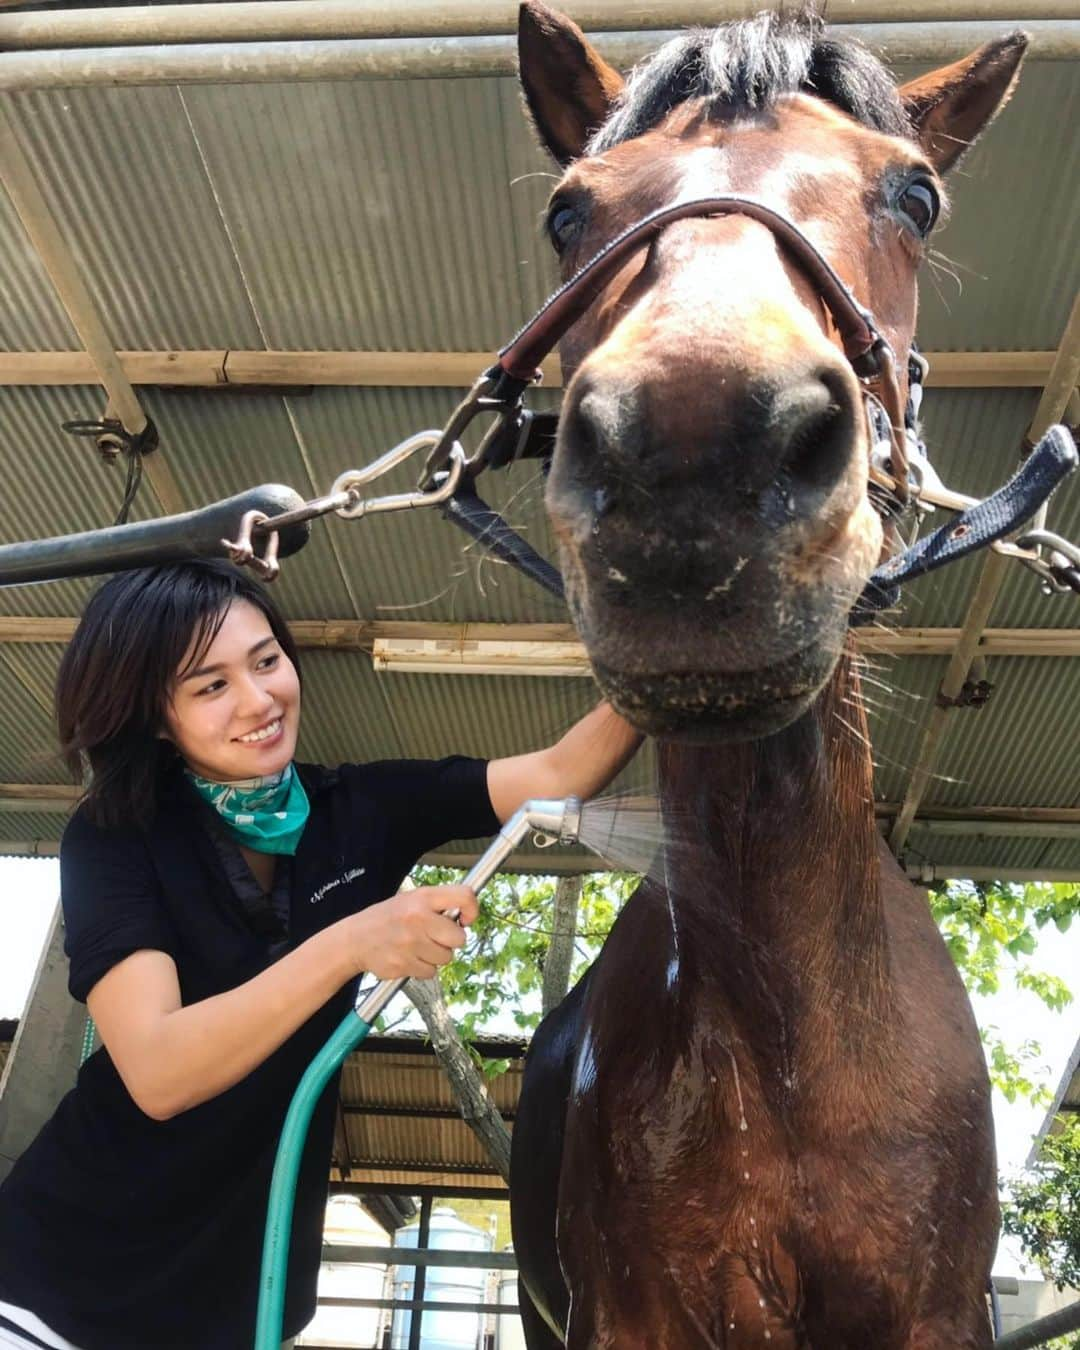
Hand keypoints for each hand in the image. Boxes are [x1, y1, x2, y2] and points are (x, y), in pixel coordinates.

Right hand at [350, 884, 478, 980]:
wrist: (355, 940)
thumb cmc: (388, 918)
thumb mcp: (411, 900)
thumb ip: (438, 905)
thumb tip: (468, 915)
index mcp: (422, 898)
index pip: (463, 897)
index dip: (472, 910)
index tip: (466, 919)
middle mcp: (417, 918)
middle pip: (459, 938)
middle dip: (450, 941)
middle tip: (435, 936)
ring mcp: (410, 943)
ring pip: (446, 958)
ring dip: (435, 956)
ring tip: (417, 946)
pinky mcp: (404, 965)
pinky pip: (430, 972)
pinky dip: (422, 968)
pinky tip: (408, 957)